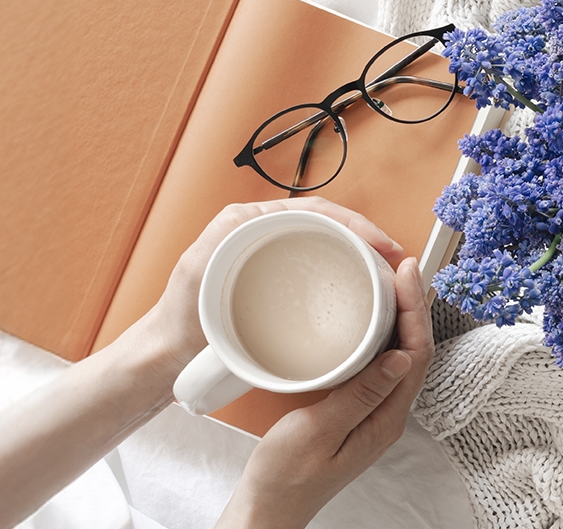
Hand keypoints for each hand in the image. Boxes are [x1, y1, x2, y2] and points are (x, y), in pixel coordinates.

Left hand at [119, 197, 406, 364]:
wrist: (169, 353)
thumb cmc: (181, 319)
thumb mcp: (198, 269)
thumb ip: (219, 241)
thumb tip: (253, 222)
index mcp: (245, 221)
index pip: (313, 209)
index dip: (353, 223)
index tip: (379, 244)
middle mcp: (262, 233)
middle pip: (327, 224)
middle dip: (365, 236)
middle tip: (392, 259)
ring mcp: (273, 257)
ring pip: (327, 245)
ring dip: (359, 253)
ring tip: (385, 272)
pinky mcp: (278, 281)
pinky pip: (319, 267)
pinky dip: (345, 272)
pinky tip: (361, 286)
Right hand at [215, 257, 433, 528]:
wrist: (269, 506)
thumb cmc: (286, 477)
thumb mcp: (318, 431)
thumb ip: (359, 395)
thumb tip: (399, 359)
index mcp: (385, 420)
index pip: (416, 355)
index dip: (415, 310)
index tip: (405, 274)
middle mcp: (386, 415)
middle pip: (413, 350)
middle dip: (412, 305)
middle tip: (400, 266)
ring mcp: (372, 413)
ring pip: (397, 355)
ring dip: (397, 318)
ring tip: (389, 282)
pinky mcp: (355, 410)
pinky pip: (377, 365)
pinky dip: (377, 335)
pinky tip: (364, 320)